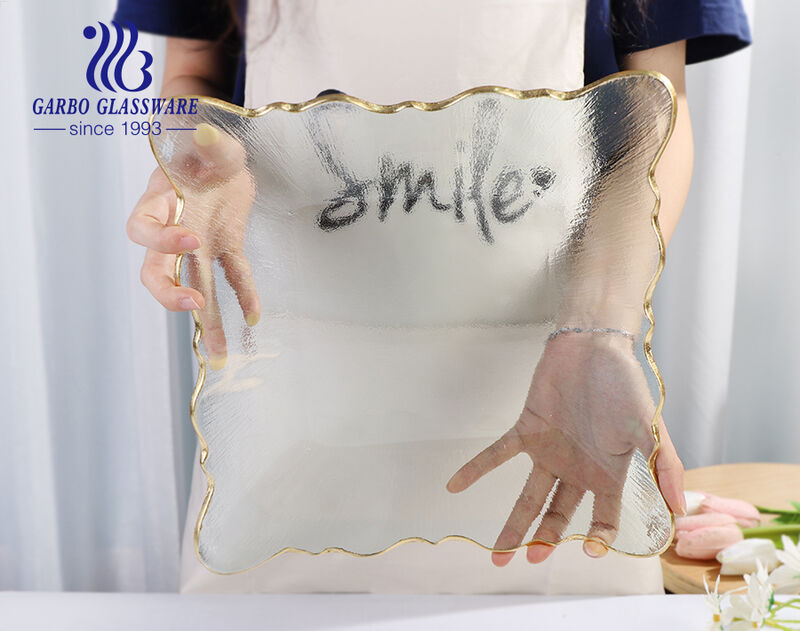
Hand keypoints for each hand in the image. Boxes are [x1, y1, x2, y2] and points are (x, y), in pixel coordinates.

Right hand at [126, 123, 258, 368]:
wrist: (220, 152)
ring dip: (206, 318)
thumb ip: (209, 141)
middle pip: (156, 270)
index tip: (190, 239)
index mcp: (159, 200)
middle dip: (169, 291)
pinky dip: (244, 294)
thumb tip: (207, 135)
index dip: (161, 239)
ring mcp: (199, 243)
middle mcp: (173, 228)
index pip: (142, 228)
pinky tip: (254, 317)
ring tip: (220, 353)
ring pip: (193, 285)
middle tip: (192, 304)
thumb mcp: (210, 138)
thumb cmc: (205, 143)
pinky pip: (233, 275)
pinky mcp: (226, 246)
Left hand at [446, 330, 684, 565]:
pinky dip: (477, 469)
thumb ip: (663, 468)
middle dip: (544, 539)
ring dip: (513, 524)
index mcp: (609, 474)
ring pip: (529, 496)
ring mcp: (551, 452)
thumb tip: (679, 513)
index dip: (598, 537)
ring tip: (497, 554)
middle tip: (528, 559)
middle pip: (558, 514)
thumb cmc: (625, 384)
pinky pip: (498, 454)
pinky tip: (454, 486)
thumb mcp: (650, 426)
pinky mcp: (528, 431)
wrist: (593, 345)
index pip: (604, 517)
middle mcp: (578, 469)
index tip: (589, 551)